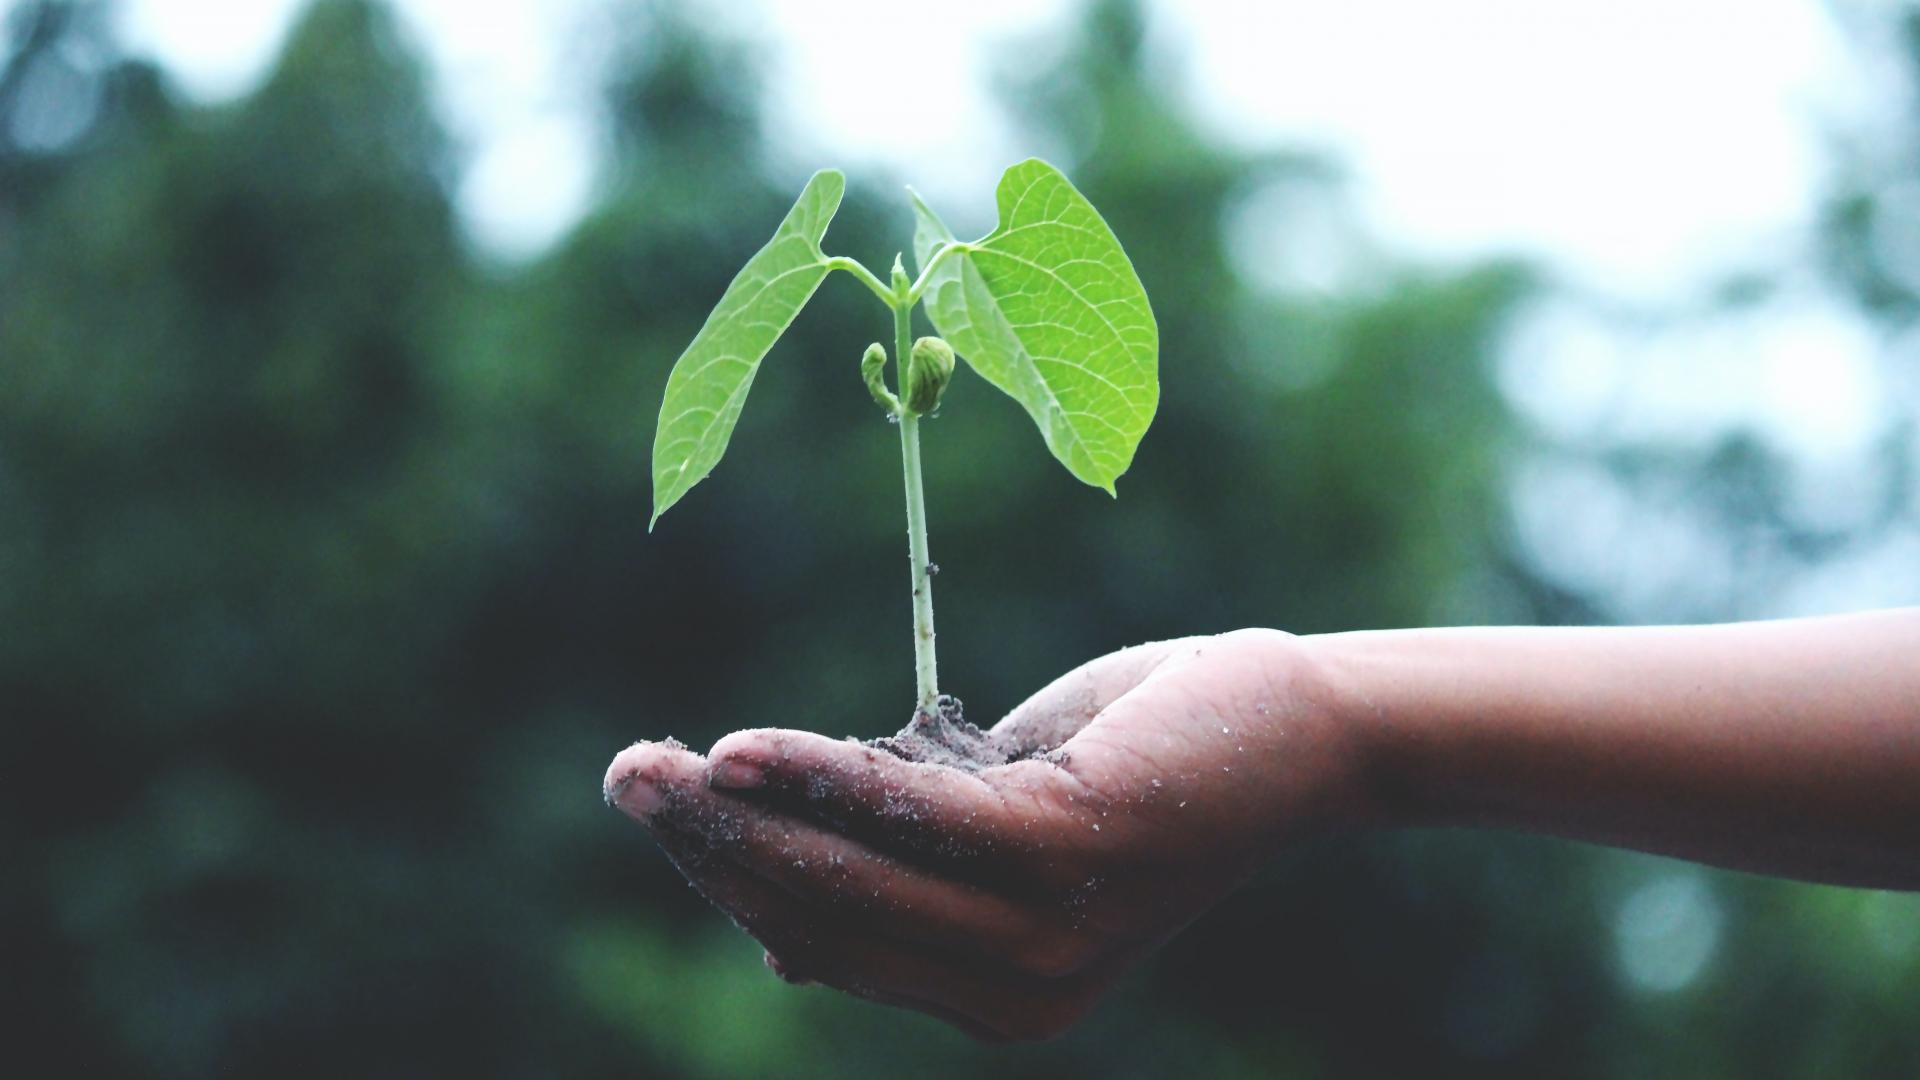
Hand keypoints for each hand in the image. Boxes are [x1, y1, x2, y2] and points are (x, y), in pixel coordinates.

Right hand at [603, 629, 1375, 1040]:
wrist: (1297, 731)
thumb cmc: (1142, 764)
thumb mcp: (1005, 827)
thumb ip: (907, 873)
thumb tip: (778, 939)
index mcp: (996, 996)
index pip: (830, 943)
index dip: (734, 881)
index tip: (665, 810)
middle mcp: (1017, 993)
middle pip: (823, 917)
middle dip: (711, 850)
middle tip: (624, 777)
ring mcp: (1045, 934)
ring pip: (851, 876)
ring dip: (739, 816)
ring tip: (653, 765)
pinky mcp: (1067, 854)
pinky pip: (911, 816)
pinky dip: (820, 778)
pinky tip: (743, 750)